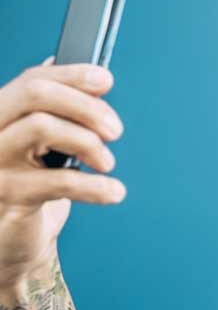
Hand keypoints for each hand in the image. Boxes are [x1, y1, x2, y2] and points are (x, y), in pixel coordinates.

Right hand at [0, 58, 125, 289]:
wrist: (11, 242)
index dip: (72, 75)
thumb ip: (50, 109)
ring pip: (43, 126)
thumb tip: (72, 67)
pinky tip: (114, 192)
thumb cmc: (30, 188)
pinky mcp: (6, 196)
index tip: (106, 80)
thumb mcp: (40, 146)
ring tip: (107, 164)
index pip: (31, 79)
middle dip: (85, 105)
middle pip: (34, 93)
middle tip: (116, 130)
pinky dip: (96, 186)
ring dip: (90, 143)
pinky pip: (59, 180)